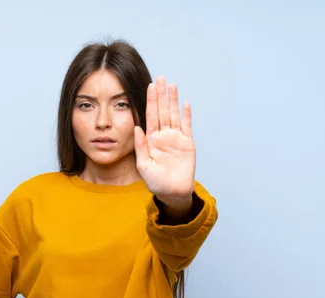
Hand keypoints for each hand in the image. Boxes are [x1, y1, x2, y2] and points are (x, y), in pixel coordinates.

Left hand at [134, 76, 195, 202]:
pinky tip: (184, 103)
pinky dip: (186, 115)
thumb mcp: (143, 164)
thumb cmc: (155, 181)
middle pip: (162, 111)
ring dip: (173, 100)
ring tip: (171, 85)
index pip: (150, 116)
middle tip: (160, 78)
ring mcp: (176, 138)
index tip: (149, 86)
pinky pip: (186, 126)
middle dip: (161, 95)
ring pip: (174, 115)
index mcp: (151, 139)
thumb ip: (140, 145)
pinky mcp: (187, 143)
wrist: (172, 192)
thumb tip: (136, 127)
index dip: (150, 101)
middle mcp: (163, 135)